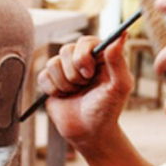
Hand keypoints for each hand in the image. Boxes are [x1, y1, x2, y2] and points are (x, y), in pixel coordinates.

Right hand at [38, 34, 132, 148]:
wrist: (89, 132)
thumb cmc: (108, 109)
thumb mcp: (120, 85)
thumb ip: (118, 60)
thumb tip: (122, 33)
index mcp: (100, 56)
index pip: (86, 42)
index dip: (83, 56)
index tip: (89, 74)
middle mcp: (82, 59)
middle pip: (66, 50)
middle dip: (74, 74)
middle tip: (84, 87)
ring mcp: (65, 69)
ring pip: (52, 63)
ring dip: (65, 84)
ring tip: (75, 93)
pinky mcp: (51, 81)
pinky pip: (43, 76)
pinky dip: (54, 90)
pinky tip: (64, 97)